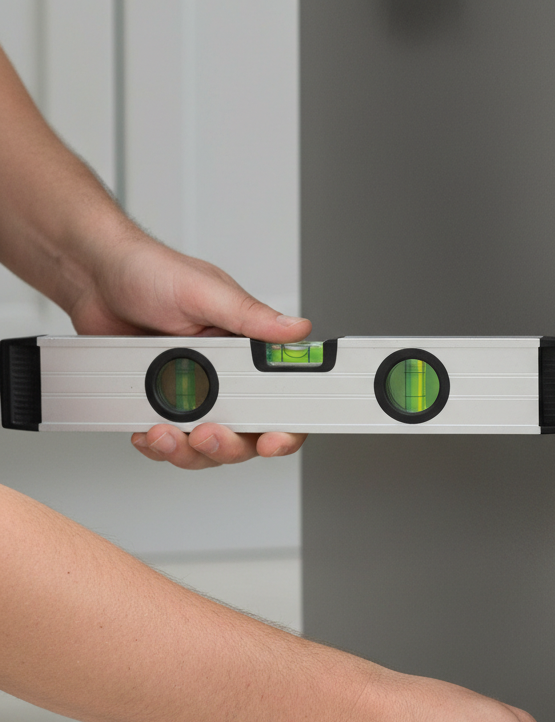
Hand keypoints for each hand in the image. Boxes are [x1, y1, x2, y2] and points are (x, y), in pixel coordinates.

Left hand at [70, 232, 311, 469]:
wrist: (92, 275)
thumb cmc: (148, 270)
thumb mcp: (205, 290)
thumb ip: (251, 315)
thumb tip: (296, 329)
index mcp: (247, 349)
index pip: (282, 397)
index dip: (285, 426)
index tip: (271, 439)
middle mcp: (225, 375)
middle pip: (245, 433)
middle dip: (227, 445)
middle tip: (207, 434)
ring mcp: (193, 393)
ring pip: (206, 445)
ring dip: (188, 451)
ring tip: (163, 433)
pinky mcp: (161, 402)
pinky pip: (168, 440)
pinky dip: (157, 445)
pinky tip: (146, 432)